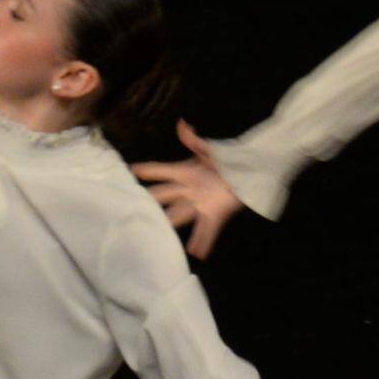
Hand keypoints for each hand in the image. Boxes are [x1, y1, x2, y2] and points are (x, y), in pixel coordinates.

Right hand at [132, 123, 242, 259]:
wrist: (247, 172)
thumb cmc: (226, 160)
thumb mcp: (210, 150)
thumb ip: (195, 141)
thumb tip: (182, 124)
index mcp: (186, 172)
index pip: (162, 171)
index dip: (147, 170)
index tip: (130, 171)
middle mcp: (188, 190)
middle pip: (165, 196)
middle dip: (151, 202)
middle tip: (133, 209)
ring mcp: (200, 203)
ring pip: (180, 215)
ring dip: (170, 225)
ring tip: (157, 236)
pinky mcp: (214, 214)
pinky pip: (206, 229)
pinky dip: (202, 241)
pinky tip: (196, 253)